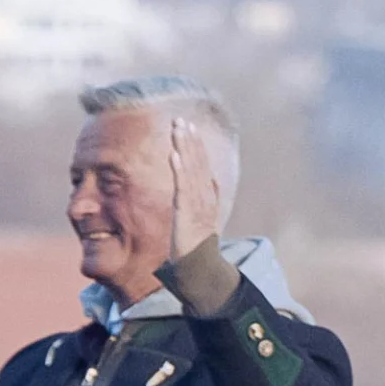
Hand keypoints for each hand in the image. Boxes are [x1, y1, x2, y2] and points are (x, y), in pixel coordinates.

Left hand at [159, 117, 210, 257]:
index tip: (188, 126)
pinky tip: (173, 154)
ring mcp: (197, 202)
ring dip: (184, 147)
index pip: (201, 164)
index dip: (195, 144)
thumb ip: (206, 197)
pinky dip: (179, 169)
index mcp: (207, 195)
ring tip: (178, 129)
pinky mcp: (186, 211)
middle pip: (197, 161)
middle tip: (181, 120)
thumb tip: (211, 180)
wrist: (199, 265)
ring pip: (190, 169)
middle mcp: (204, 195)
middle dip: (189, 140)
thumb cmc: (197, 242)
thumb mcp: (203, 215)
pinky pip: (182, 186)